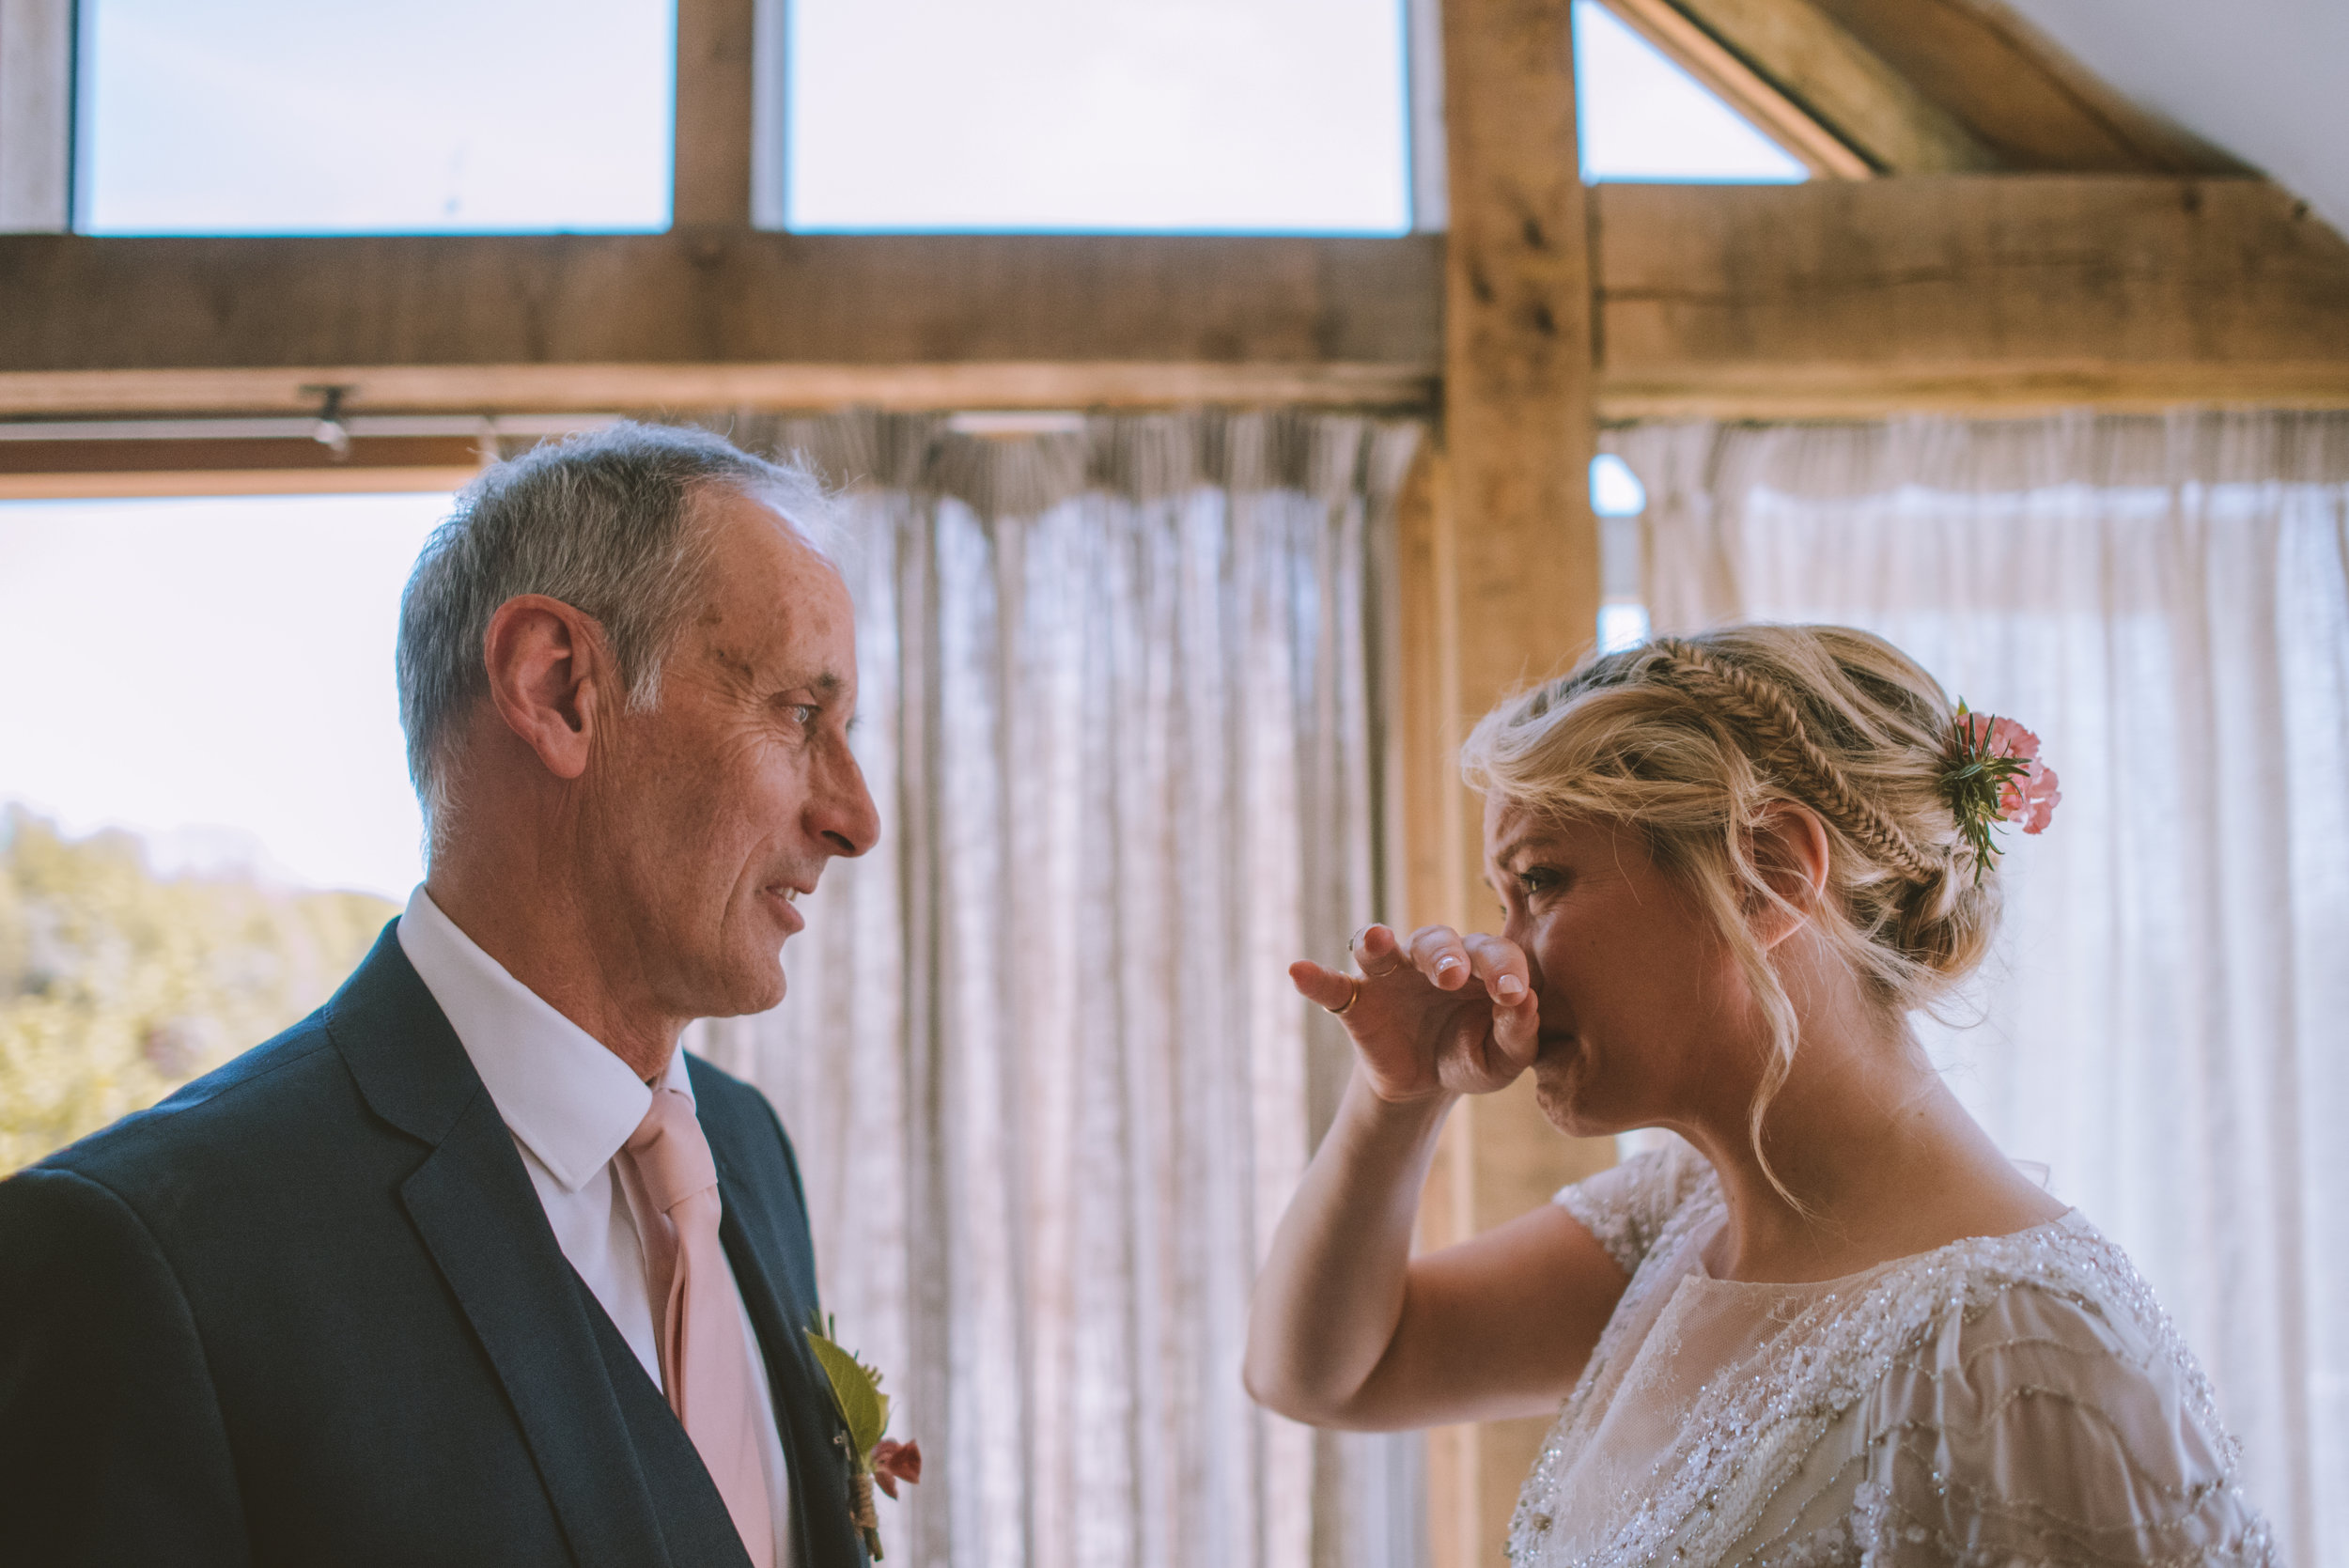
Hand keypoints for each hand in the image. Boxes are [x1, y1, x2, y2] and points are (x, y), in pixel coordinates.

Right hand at [1290, 924, 1538, 1103]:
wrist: (1426, 1084)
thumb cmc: (1472, 1056)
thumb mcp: (1502, 1058)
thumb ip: (1519, 1033)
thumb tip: (1528, 1004)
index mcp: (1478, 966)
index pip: (1494, 953)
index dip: (1505, 970)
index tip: (1513, 996)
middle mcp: (1433, 958)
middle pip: (1437, 940)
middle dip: (1444, 955)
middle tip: (1451, 977)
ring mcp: (1390, 975)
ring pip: (1382, 949)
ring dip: (1379, 943)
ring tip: (1377, 941)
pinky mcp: (1356, 1000)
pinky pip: (1331, 985)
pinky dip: (1314, 977)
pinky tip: (1297, 971)